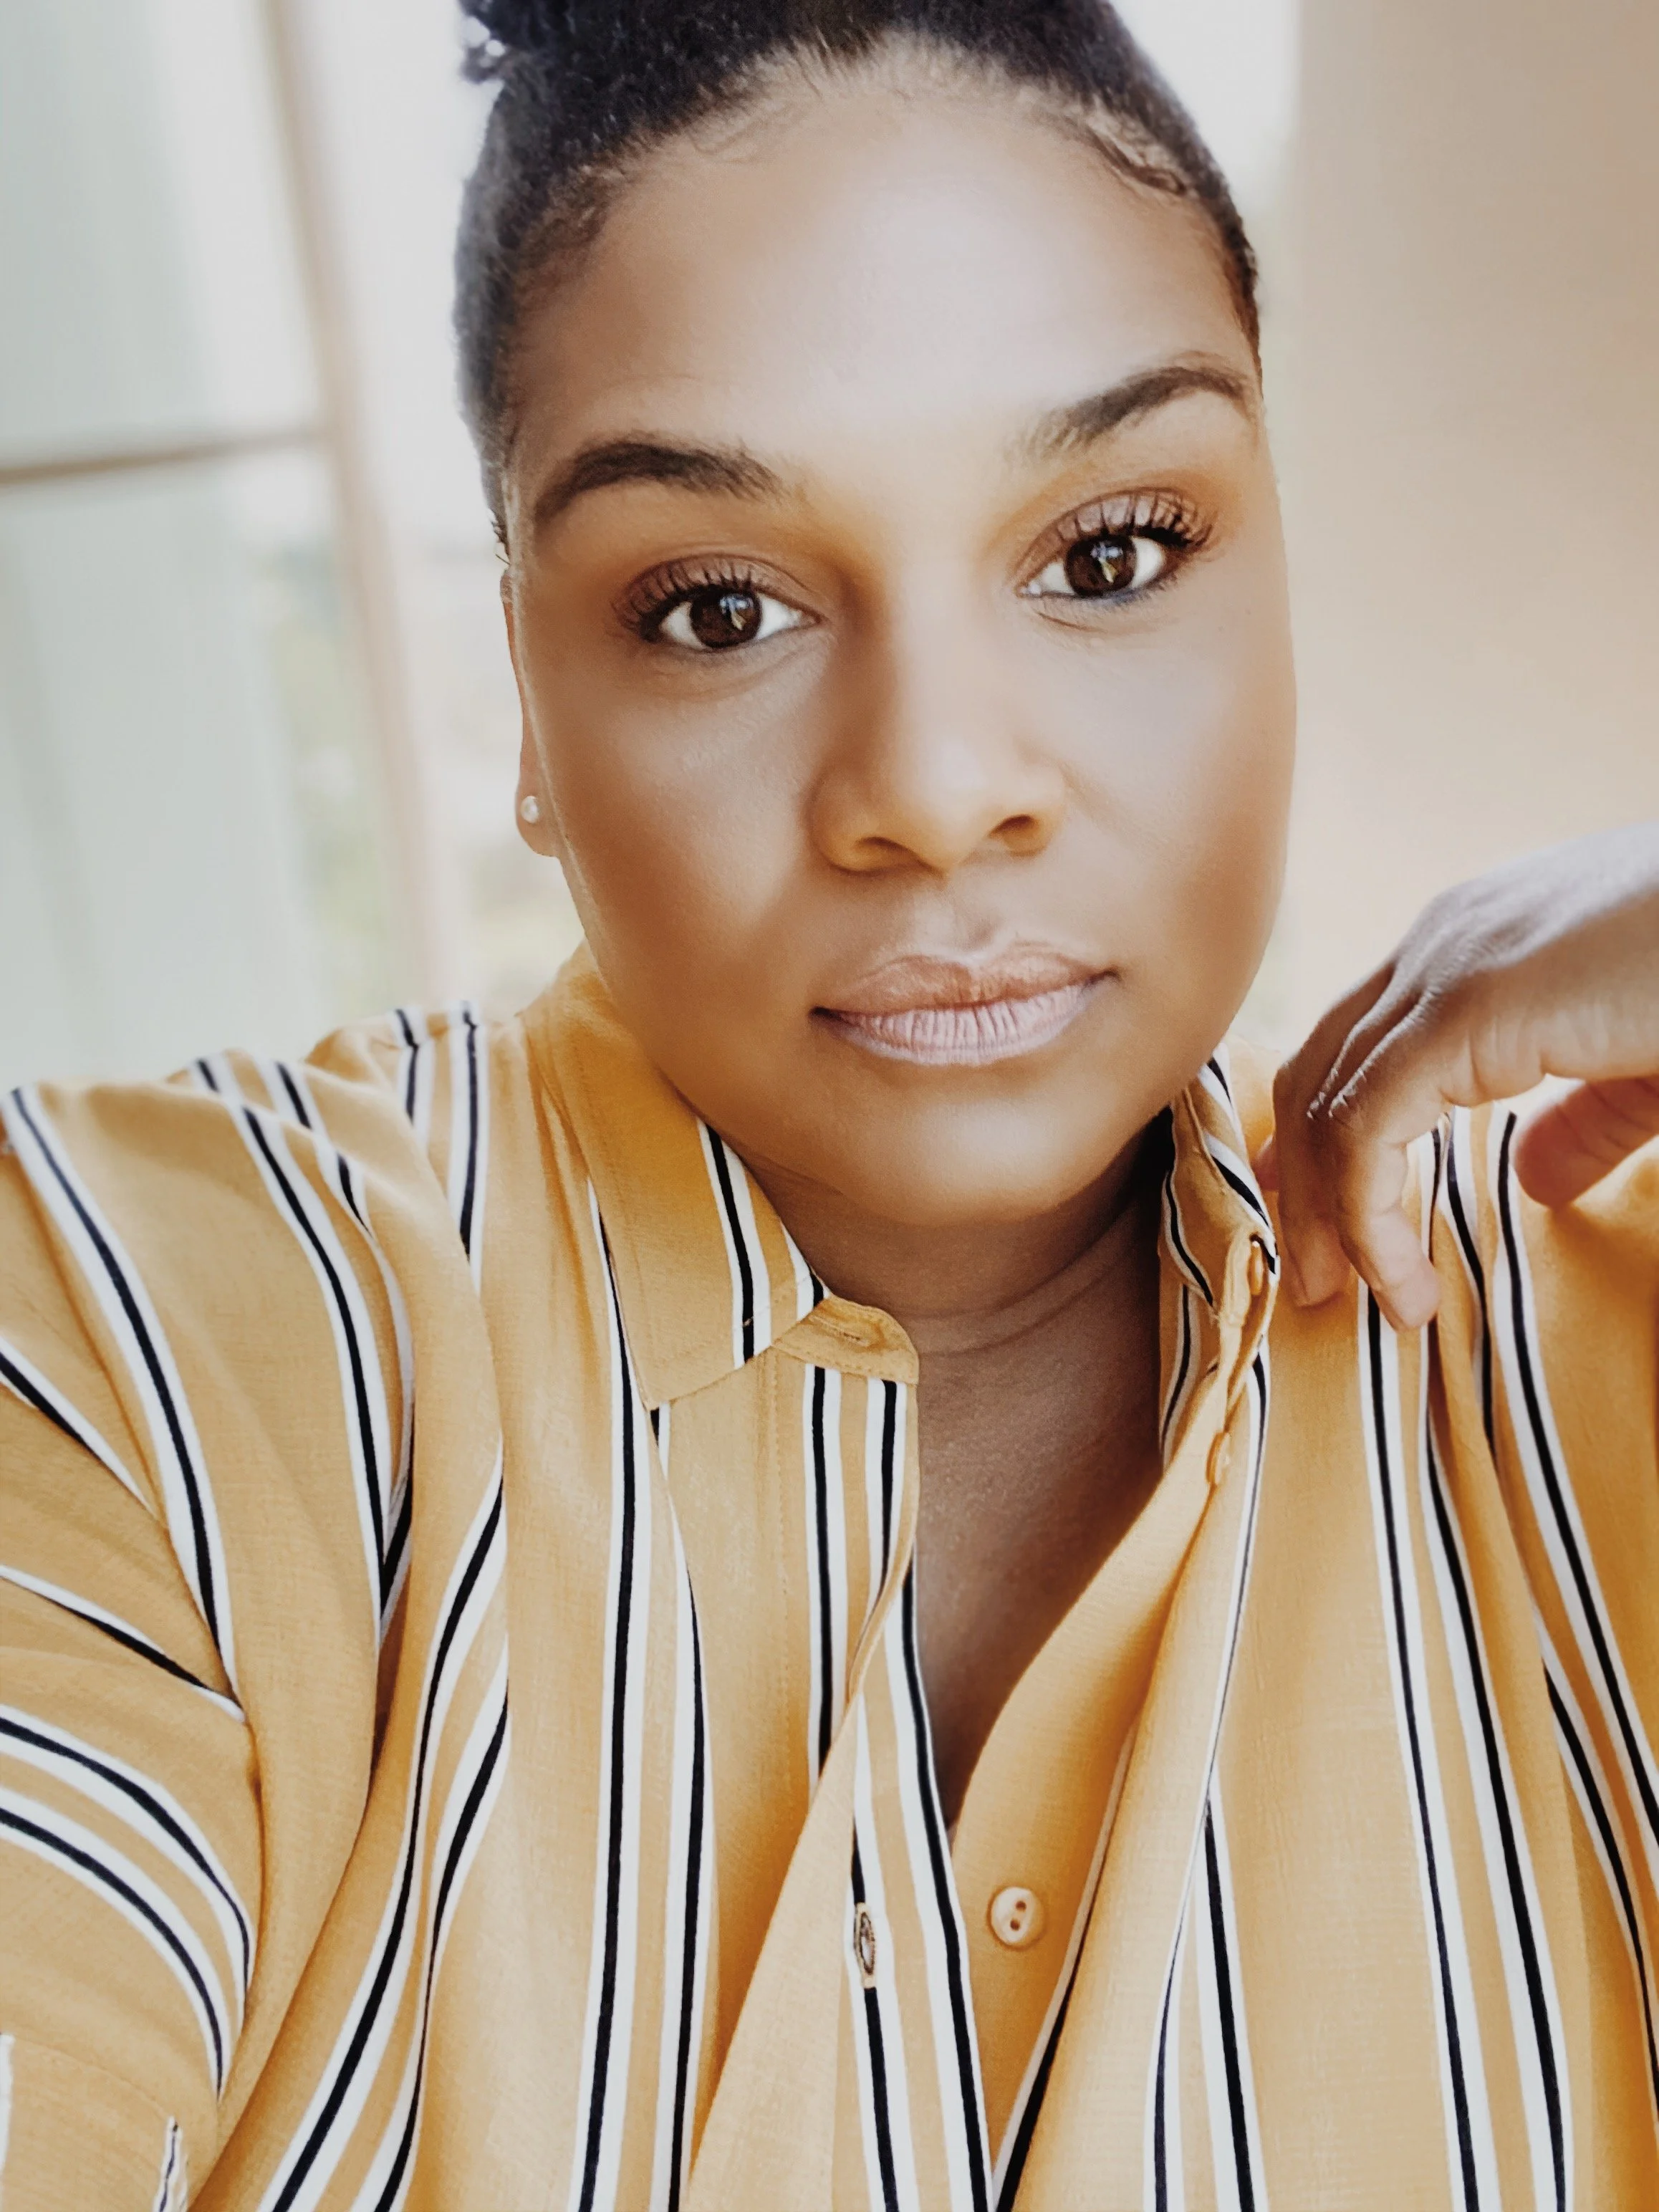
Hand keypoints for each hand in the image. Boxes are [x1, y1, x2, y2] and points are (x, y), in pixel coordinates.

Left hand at [1261, 822, 1658, 1329]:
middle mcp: (1444, 941)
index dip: (1324, 1141)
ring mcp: (1447, 966)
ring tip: (1345, 1297)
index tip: (1329, 1227)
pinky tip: (1403, 1283)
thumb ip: (1587, 1117)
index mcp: (1478, 942)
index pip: (1356, 1044)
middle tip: (1314, 1277)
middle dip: (1299, 1181)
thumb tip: (1532, 1179)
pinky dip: (1367, 1216)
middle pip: (1317, 1069)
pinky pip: (1365, 1128)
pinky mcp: (1467, 1008)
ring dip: (1323, 1214)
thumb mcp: (1649, 1063)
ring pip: (1324, 1103)